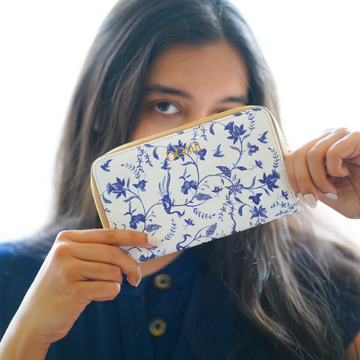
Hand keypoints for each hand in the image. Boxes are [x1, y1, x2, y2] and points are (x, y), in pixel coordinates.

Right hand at [4, 229, 155, 350]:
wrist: (34, 319)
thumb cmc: (62, 287)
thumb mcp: (73, 261)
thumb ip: (98, 251)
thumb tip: (136, 247)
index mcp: (67, 238)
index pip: (109, 234)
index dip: (134, 236)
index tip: (153, 240)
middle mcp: (65, 250)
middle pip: (114, 253)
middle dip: (132, 266)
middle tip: (137, 277)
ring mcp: (67, 269)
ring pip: (114, 272)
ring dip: (115, 284)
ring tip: (98, 289)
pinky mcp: (72, 290)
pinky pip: (110, 289)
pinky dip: (109, 295)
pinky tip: (93, 298)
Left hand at [285, 128, 359, 218]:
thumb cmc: (359, 196)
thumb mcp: (327, 194)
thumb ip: (308, 184)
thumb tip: (288, 176)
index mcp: (317, 150)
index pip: (290, 156)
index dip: (291, 178)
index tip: (302, 198)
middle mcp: (326, 139)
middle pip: (296, 154)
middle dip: (301, 182)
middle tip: (313, 200)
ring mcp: (340, 135)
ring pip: (311, 154)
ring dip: (318, 180)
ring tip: (332, 192)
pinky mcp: (356, 136)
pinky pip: (331, 152)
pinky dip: (333, 170)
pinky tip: (344, 174)